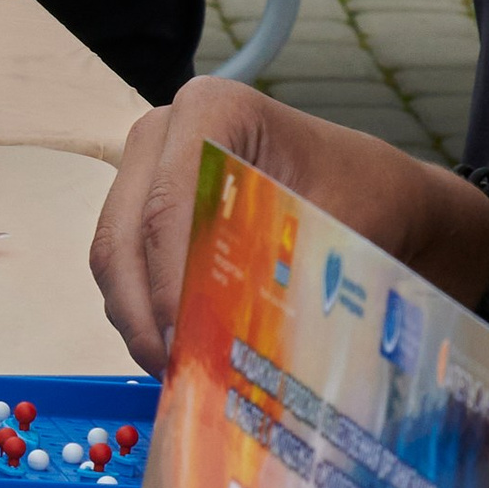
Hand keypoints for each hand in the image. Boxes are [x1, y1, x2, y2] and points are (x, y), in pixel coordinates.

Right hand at [90, 81, 488, 370]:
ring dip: (140, 323)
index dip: (168, 284)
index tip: (187, 345)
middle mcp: (164, 132)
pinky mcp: (144, 212)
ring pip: (115, 259)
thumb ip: (285, 281)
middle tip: (177, 375)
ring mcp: (147, 171)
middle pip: (125, 235)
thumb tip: (241, 349)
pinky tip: (182, 357)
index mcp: (213, 110)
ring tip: (181, 377)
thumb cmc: (365, 199)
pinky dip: (145, 318)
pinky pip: (124, 272)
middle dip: (145, 314)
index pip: (169, 208)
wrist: (374, 195)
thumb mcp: (336, 234)